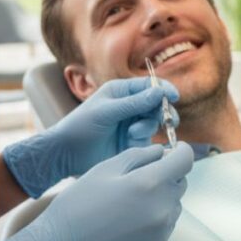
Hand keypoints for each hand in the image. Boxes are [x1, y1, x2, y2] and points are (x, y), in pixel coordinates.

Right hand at [0, 143, 193, 240]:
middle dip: (167, 175)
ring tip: (129, 201)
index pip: (184, 161)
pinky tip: (128, 220)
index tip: (176, 149)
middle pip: (180, 183)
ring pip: (173, 205)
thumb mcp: (104, 169)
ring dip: (160, 197)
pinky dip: (153, 218)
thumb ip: (138, 155)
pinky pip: (164, 226)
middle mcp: (161, 209)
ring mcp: (160, 233)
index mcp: (149, 184)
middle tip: (140, 176)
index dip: (181, 151)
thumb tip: (160, 151)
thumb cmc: (79, 205)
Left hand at [3, 77, 178, 196]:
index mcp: (121, 91)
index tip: (173, 96)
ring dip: (148, 126)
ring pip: (154, 122)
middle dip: (162, 111)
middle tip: (167, 120)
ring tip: (133, 133)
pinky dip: (144, 139)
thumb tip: (160, 92)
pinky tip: (131, 141)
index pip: (149, 85)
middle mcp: (129, 106)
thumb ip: (134, 103)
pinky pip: (148, 139)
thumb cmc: (80, 126)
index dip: (164, 89)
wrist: (67, 154)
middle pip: (157, 104)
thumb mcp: (106, 111)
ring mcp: (131, 124)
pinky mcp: (132, 143)